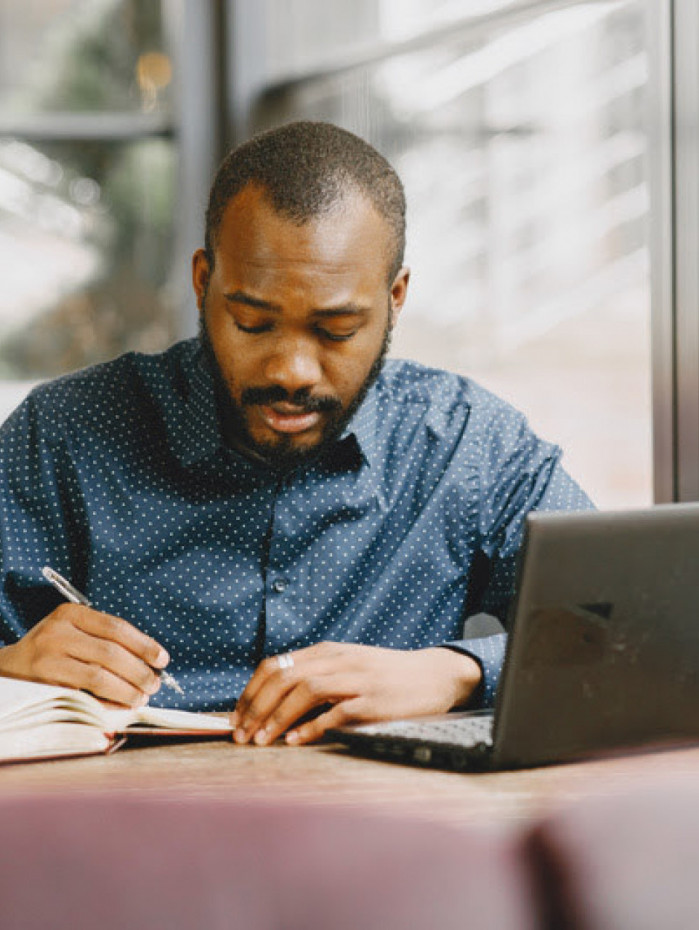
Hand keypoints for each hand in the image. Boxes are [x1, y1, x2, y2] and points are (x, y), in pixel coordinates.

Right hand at [0, 604, 169, 705]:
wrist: (7, 669)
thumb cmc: (51, 651)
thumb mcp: (73, 633)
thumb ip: (104, 640)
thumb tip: (149, 661)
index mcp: (70, 614)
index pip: (116, 627)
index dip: (144, 644)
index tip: (162, 659)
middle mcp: (57, 632)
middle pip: (111, 652)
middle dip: (139, 671)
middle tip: (155, 684)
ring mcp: (47, 659)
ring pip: (99, 676)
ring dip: (127, 690)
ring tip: (142, 698)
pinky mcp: (43, 685)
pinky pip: (83, 695)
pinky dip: (107, 702)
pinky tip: (120, 706)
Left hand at [230, 643, 481, 745]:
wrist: (433, 676)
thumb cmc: (385, 676)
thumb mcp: (346, 666)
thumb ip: (315, 677)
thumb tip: (271, 702)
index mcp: (326, 652)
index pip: (274, 666)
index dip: (250, 693)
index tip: (236, 719)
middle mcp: (338, 660)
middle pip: (283, 677)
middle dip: (256, 707)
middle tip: (241, 736)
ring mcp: (356, 679)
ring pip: (305, 691)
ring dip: (277, 717)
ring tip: (261, 741)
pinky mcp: (374, 700)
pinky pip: (336, 712)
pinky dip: (312, 727)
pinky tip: (296, 741)